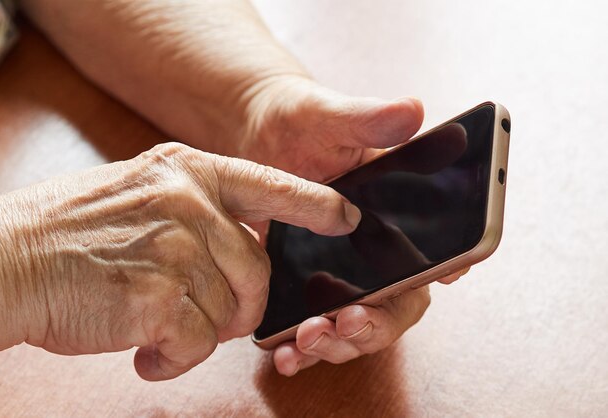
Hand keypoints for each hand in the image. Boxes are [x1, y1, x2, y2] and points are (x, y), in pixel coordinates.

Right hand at [0, 142, 359, 380]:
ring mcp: (176, 248)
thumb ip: (196, 207)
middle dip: (238, 306)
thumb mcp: (139, 190)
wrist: (2, 261)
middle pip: (258, 272)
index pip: (272, 184)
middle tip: (197, 312)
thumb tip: (247, 243)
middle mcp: (188, 202)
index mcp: (186, 170)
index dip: (315, 204)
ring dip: (197, 332)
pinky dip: (174, 358)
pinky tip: (142, 347)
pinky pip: (198, 344)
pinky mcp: (159, 299)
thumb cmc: (67, 232)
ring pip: (229, 313)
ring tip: (154, 323)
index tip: (346, 218)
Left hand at [237, 77, 469, 374]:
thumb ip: (369, 119)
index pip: (439, 246)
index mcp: (399, 210)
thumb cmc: (300, 121)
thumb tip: (413, 109)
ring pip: (360, 324)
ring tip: (308, 340)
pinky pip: (318, 327)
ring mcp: (345, 271)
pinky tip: (285, 354)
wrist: (256, 136)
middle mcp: (379, 248)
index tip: (442, 277)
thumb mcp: (330, 115)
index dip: (448, 266)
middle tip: (347, 321)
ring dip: (340, 343)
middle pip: (400, 302)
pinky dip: (305, 348)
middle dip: (379, 322)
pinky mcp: (309, 285)